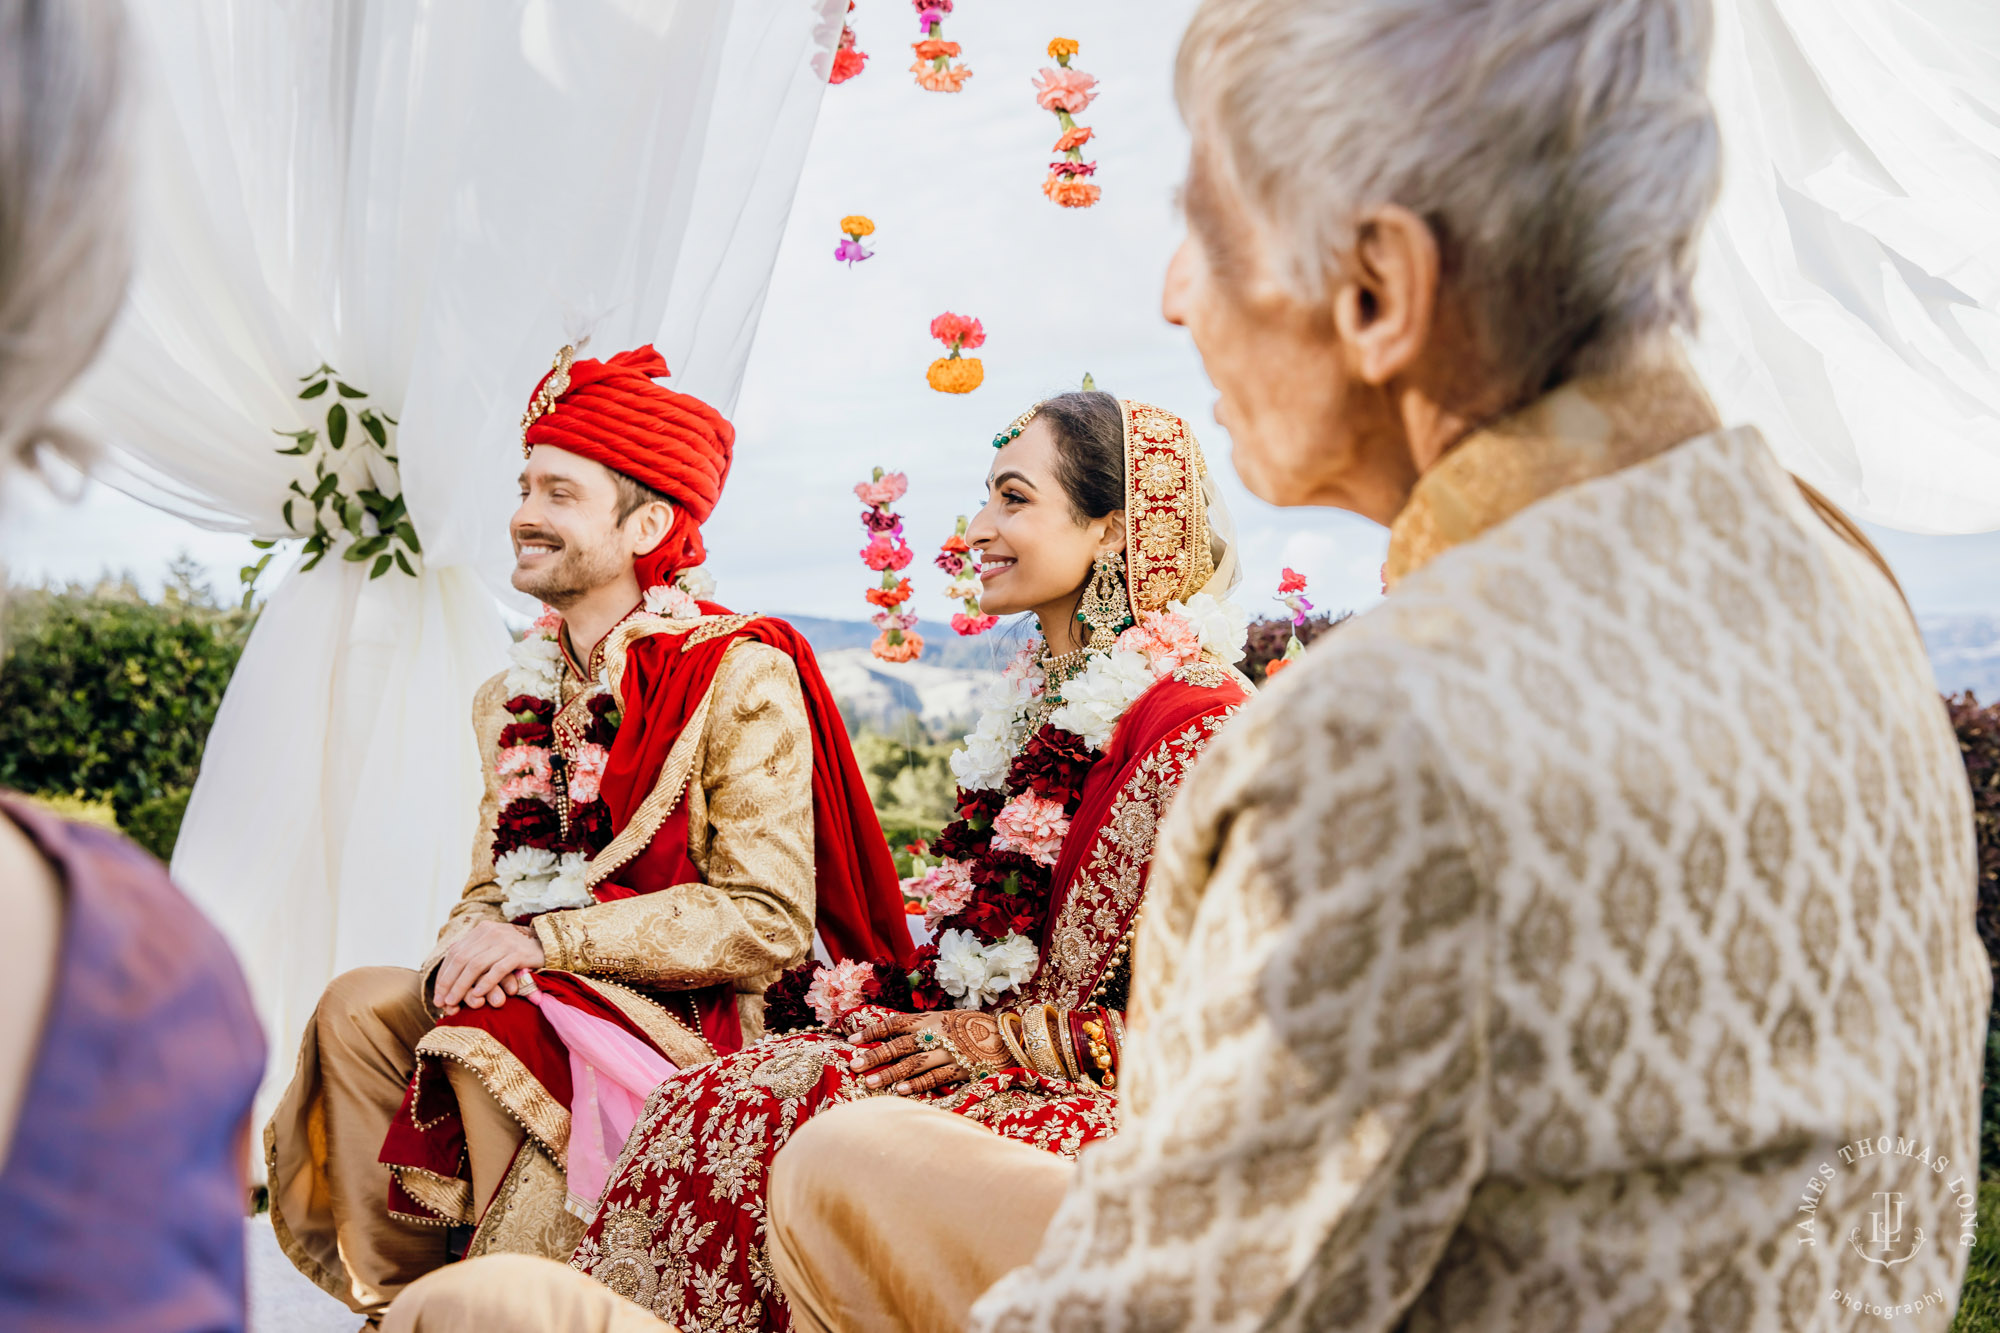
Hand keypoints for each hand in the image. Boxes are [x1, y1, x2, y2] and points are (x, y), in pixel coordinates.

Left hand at [434, 922, 544, 1014]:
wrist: (548, 944)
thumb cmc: (517, 951)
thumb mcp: (493, 947)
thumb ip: (474, 955)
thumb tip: (448, 977)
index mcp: (481, 930)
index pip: (454, 952)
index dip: (443, 975)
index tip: (438, 995)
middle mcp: (491, 932)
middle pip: (461, 959)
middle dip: (448, 983)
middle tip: (441, 1002)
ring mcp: (505, 941)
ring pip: (476, 965)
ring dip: (462, 986)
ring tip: (454, 1002)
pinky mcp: (519, 953)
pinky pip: (497, 969)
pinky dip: (485, 983)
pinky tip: (477, 995)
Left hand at [848, 1011, 1005, 1095]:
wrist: (1009, 1037)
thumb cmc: (975, 1028)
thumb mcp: (949, 1018)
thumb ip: (924, 1026)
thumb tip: (895, 1033)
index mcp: (931, 1019)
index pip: (895, 1023)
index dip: (872, 1030)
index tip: (852, 1038)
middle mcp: (937, 1035)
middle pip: (900, 1045)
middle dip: (875, 1055)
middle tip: (854, 1065)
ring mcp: (949, 1053)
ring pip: (914, 1064)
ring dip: (890, 1074)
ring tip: (870, 1083)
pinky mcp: (961, 1070)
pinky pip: (936, 1078)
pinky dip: (918, 1085)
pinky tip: (901, 1092)